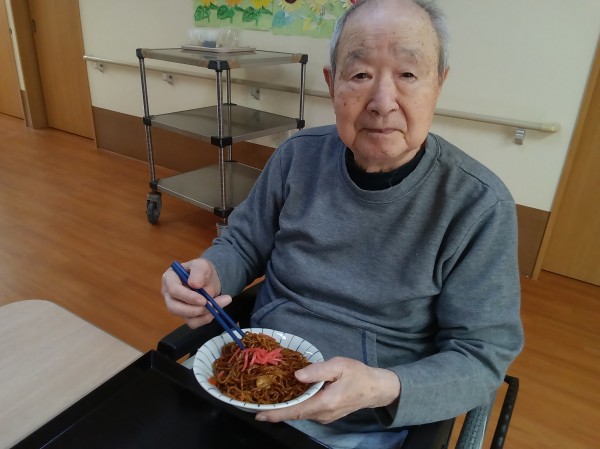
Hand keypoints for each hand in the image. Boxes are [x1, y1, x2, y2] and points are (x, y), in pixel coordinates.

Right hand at [161, 258, 231, 327]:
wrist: (209, 280)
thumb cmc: (202, 271)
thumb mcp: (201, 265)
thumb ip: (198, 272)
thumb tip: (194, 284)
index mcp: (169, 278)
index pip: (173, 290)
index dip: (188, 297)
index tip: (203, 299)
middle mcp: (169, 294)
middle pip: (174, 308)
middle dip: (194, 309)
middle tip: (211, 305)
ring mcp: (176, 306)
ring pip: (185, 317)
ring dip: (204, 314)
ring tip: (219, 305)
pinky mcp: (184, 315)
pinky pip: (193, 323)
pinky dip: (206, 318)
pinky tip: (216, 310)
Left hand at [255, 357, 399, 423]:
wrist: (376, 388)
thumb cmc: (357, 374)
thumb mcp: (339, 365)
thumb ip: (318, 370)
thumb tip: (297, 375)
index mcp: (324, 402)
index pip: (295, 411)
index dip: (276, 413)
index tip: (258, 414)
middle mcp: (322, 414)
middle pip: (294, 414)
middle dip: (275, 411)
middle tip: (256, 404)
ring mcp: (324, 417)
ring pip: (300, 413)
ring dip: (285, 408)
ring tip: (267, 399)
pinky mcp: (326, 414)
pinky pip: (307, 411)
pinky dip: (295, 406)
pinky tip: (288, 396)